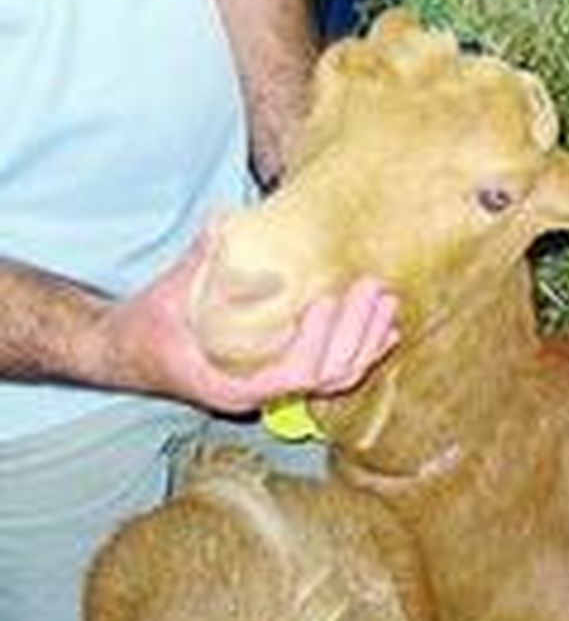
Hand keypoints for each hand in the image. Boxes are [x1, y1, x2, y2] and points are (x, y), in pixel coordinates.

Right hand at [97, 227, 397, 413]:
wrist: (128, 353)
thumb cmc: (145, 328)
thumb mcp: (167, 294)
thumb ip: (199, 263)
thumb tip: (222, 225)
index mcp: (232, 385)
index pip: (294, 373)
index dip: (318, 341)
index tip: (325, 300)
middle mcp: (261, 394)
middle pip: (327, 376)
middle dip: (357, 334)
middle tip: (373, 289)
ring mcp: (275, 389)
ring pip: (336, 378)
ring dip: (367, 341)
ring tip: (387, 303)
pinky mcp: (282, 377)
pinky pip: (331, 372)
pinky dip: (360, 350)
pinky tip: (384, 329)